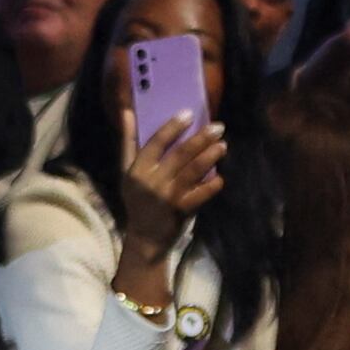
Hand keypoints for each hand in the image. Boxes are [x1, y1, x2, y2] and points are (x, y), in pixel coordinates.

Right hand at [117, 106, 225, 246]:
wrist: (144, 237)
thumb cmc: (136, 198)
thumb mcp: (126, 170)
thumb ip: (128, 140)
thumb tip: (126, 112)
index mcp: (138, 169)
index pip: (156, 143)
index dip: (173, 127)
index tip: (189, 113)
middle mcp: (153, 181)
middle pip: (180, 155)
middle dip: (201, 139)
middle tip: (218, 127)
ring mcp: (168, 196)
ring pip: (192, 172)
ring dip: (209, 157)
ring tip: (222, 145)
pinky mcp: (181, 210)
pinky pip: (200, 195)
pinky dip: (211, 186)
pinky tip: (220, 177)